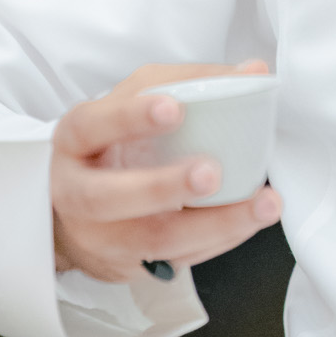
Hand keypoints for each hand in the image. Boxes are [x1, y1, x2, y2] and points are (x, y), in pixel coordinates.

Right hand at [50, 61, 280, 281]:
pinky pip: (180, 258)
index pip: (90, 127)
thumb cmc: (113, 146)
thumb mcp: (134, 102)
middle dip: (162, 187)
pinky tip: (249, 219)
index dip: (129, 118)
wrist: (78, 213)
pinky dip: (221, 239)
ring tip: (260, 203)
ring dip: (214, 224)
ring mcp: (102, 236)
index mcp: (75, 142)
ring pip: (153, 239)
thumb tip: (251, 71)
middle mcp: (78, 192)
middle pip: (108, 197)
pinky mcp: (131, 265)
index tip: (174, 108)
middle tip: (211, 172)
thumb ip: (188, 82)